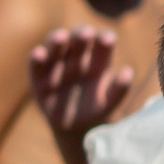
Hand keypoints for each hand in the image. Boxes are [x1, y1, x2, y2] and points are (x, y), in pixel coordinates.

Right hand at [27, 26, 128, 163]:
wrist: (75, 130)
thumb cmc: (96, 113)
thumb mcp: (109, 105)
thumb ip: (119, 90)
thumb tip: (127, 71)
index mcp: (98, 61)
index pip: (102, 42)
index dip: (104, 38)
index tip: (107, 40)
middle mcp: (77, 57)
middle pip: (78, 38)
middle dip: (81, 33)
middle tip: (85, 34)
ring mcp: (58, 64)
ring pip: (56, 44)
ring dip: (57, 38)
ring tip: (60, 38)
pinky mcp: (39, 76)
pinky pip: (36, 63)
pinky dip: (36, 56)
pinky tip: (39, 54)